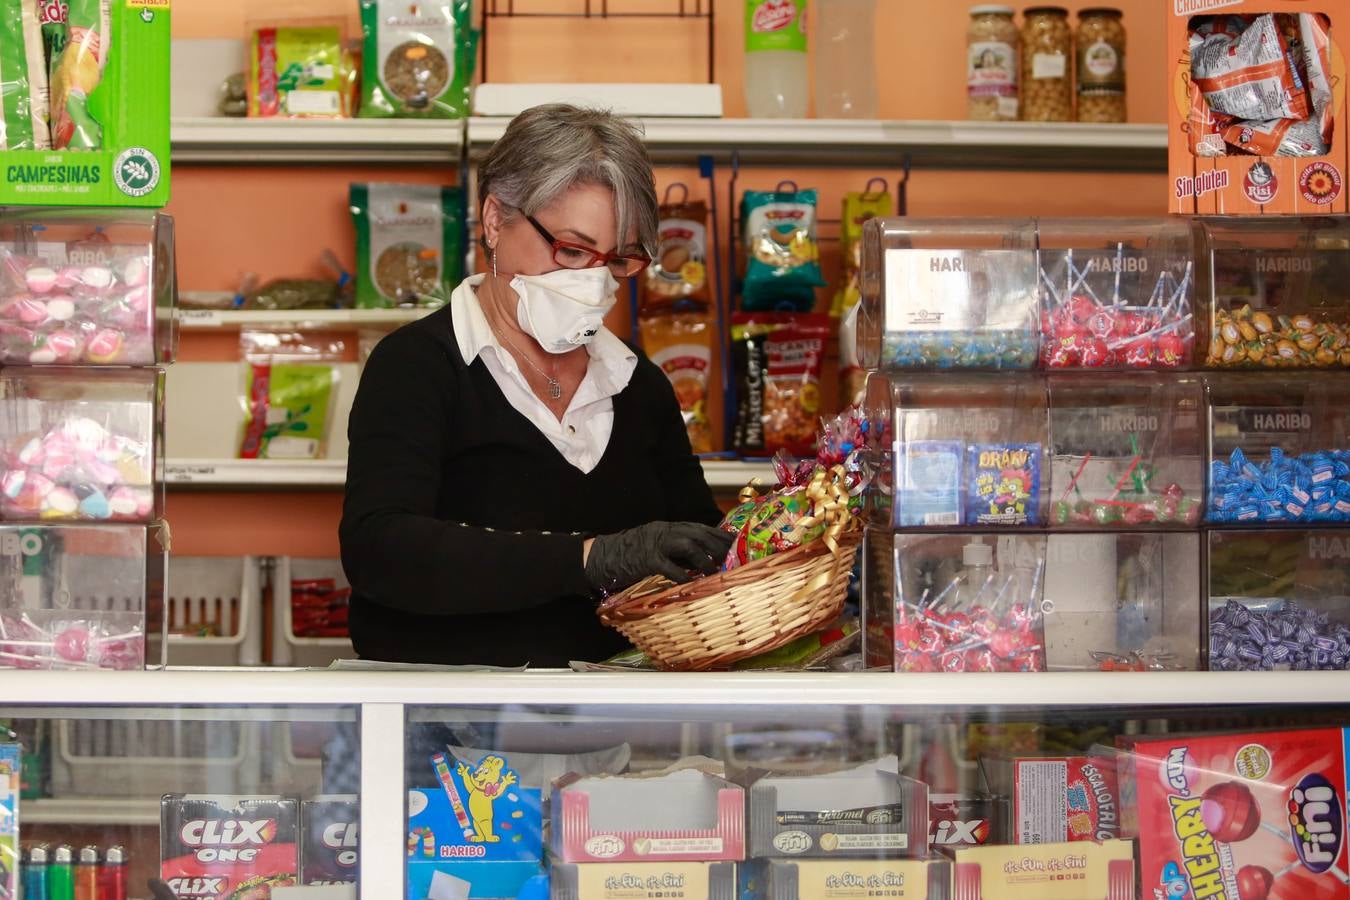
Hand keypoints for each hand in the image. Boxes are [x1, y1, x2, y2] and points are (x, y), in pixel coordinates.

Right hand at [584, 521, 733, 592]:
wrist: (600, 556)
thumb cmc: (631, 556)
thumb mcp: (658, 549)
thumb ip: (678, 552)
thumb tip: (705, 561)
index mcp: (668, 528)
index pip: (700, 528)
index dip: (720, 535)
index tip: (737, 543)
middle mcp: (664, 531)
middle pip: (699, 534)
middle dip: (719, 546)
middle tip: (734, 558)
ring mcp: (655, 544)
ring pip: (688, 545)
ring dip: (705, 559)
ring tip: (716, 572)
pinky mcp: (646, 559)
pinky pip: (668, 566)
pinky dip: (682, 575)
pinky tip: (691, 583)